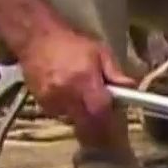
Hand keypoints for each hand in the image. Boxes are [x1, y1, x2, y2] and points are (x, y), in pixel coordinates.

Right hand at [15, 25, 136, 136]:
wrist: (36, 40)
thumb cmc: (72, 44)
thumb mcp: (99, 51)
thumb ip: (114, 72)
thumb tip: (131, 88)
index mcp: (84, 79)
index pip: (100, 110)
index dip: (110, 119)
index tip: (117, 120)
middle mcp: (67, 94)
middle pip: (87, 124)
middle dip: (99, 127)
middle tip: (106, 123)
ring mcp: (52, 101)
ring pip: (75, 121)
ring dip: (84, 118)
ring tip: (85, 100)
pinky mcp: (42, 104)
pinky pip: (61, 115)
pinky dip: (69, 111)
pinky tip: (69, 96)